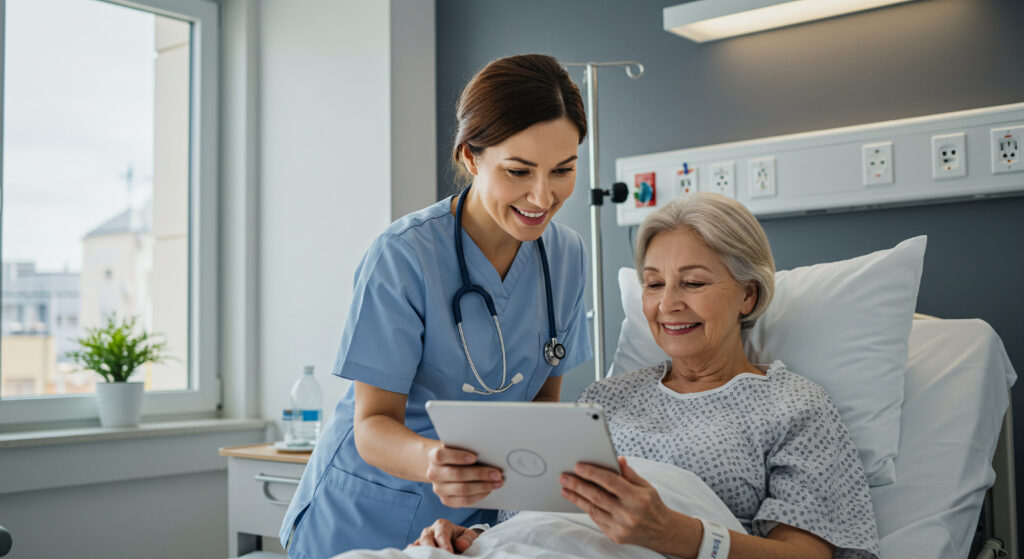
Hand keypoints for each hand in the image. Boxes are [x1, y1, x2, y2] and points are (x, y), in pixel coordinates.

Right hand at [409, 518, 480, 552]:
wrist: (455, 542)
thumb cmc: (461, 539)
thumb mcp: (468, 536)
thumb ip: (467, 539)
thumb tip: (461, 544)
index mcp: (442, 525)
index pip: (442, 534)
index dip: (445, 544)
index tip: (449, 553)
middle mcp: (429, 531)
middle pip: (426, 539)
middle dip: (431, 549)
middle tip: (438, 557)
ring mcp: (421, 540)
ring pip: (416, 545)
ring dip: (422, 553)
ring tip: (427, 557)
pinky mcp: (416, 548)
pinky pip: (412, 551)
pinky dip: (414, 555)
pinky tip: (418, 558)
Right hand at [426, 445, 503, 506]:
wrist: (443, 466)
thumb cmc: (455, 454)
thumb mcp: (457, 447)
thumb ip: (467, 447)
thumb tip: (488, 452)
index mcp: (433, 457)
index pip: (441, 455)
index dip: (458, 456)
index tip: (475, 457)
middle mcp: (433, 473)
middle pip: (457, 474)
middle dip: (480, 474)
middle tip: (496, 473)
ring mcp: (439, 489)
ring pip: (463, 489)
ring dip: (483, 486)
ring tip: (497, 482)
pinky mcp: (446, 500)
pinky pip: (465, 501)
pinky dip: (479, 495)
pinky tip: (488, 489)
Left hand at [559, 456, 681, 549]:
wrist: (662, 532)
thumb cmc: (653, 505)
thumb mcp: (646, 486)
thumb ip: (629, 473)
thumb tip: (617, 459)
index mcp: (637, 498)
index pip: (610, 482)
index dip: (592, 473)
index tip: (578, 466)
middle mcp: (628, 514)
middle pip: (596, 496)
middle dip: (577, 485)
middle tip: (563, 477)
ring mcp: (620, 527)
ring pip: (593, 509)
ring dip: (576, 498)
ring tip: (565, 489)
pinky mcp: (615, 536)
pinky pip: (596, 519)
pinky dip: (586, 508)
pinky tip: (578, 500)